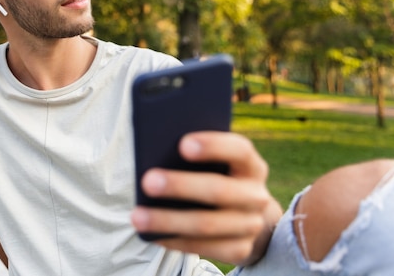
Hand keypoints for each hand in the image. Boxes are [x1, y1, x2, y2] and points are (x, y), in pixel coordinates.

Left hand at [130, 131, 281, 265]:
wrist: (246, 216)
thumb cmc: (218, 178)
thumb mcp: (216, 163)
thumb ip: (196, 155)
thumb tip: (157, 153)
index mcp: (251, 165)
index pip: (239, 150)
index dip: (213, 146)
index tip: (182, 144)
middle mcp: (256, 195)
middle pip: (218, 190)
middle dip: (181, 185)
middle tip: (148, 181)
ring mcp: (250, 225)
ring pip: (207, 224)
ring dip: (168, 220)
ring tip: (138, 216)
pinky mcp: (240, 250)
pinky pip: (204, 248)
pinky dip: (175, 240)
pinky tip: (151, 234)